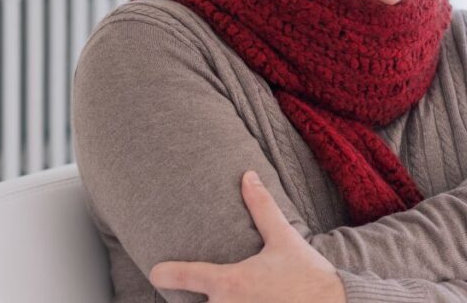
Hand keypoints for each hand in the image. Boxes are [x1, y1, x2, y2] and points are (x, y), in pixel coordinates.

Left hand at [149, 170, 346, 301]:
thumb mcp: (284, 238)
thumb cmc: (308, 276)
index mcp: (230, 282)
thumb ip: (261, 208)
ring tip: (232, 296)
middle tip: (198, 293)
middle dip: (196, 300)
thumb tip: (247, 176)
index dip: (166, 273)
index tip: (157, 272)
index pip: (184, 276)